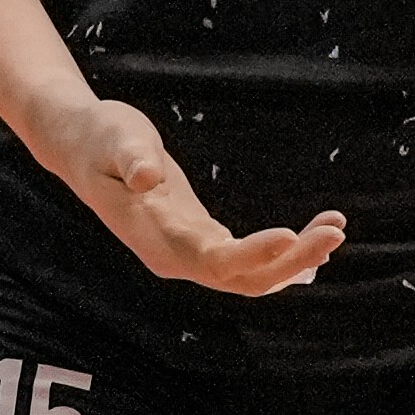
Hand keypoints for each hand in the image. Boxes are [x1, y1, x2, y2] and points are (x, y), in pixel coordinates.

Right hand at [50, 87, 346, 299]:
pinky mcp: (199, 239)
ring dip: (296, 260)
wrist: (78, 146)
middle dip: (292, 261)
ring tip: (336, 229)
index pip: (213, 260)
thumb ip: (130, 157)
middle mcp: (173, 257)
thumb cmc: (98, 136)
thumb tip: (146, 175)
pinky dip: (282, 255)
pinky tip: (314, 243)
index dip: (254, 254)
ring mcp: (187, 252)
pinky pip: (246, 262)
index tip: (292, 234)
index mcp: (154, 239)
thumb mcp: (113, 136)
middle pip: (242, 278)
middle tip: (336, 230)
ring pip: (249, 275)